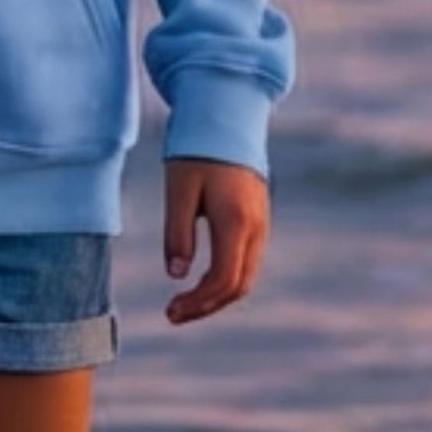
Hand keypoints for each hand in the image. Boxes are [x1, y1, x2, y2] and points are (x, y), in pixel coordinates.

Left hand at [163, 157, 269, 324]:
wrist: (228, 117)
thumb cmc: (197, 151)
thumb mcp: (179, 190)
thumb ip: (178, 234)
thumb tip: (177, 275)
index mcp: (236, 222)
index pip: (224, 280)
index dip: (198, 303)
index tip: (170, 312)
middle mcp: (256, 228)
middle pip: (239, 286)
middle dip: (207, 306)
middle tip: (174, 314)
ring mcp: (262, 223)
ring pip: (246, 276)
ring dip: (216, 296)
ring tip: (185, 303)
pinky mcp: (258, 218)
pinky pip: (247, 261)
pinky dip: (226, 279)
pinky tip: (202, 280)